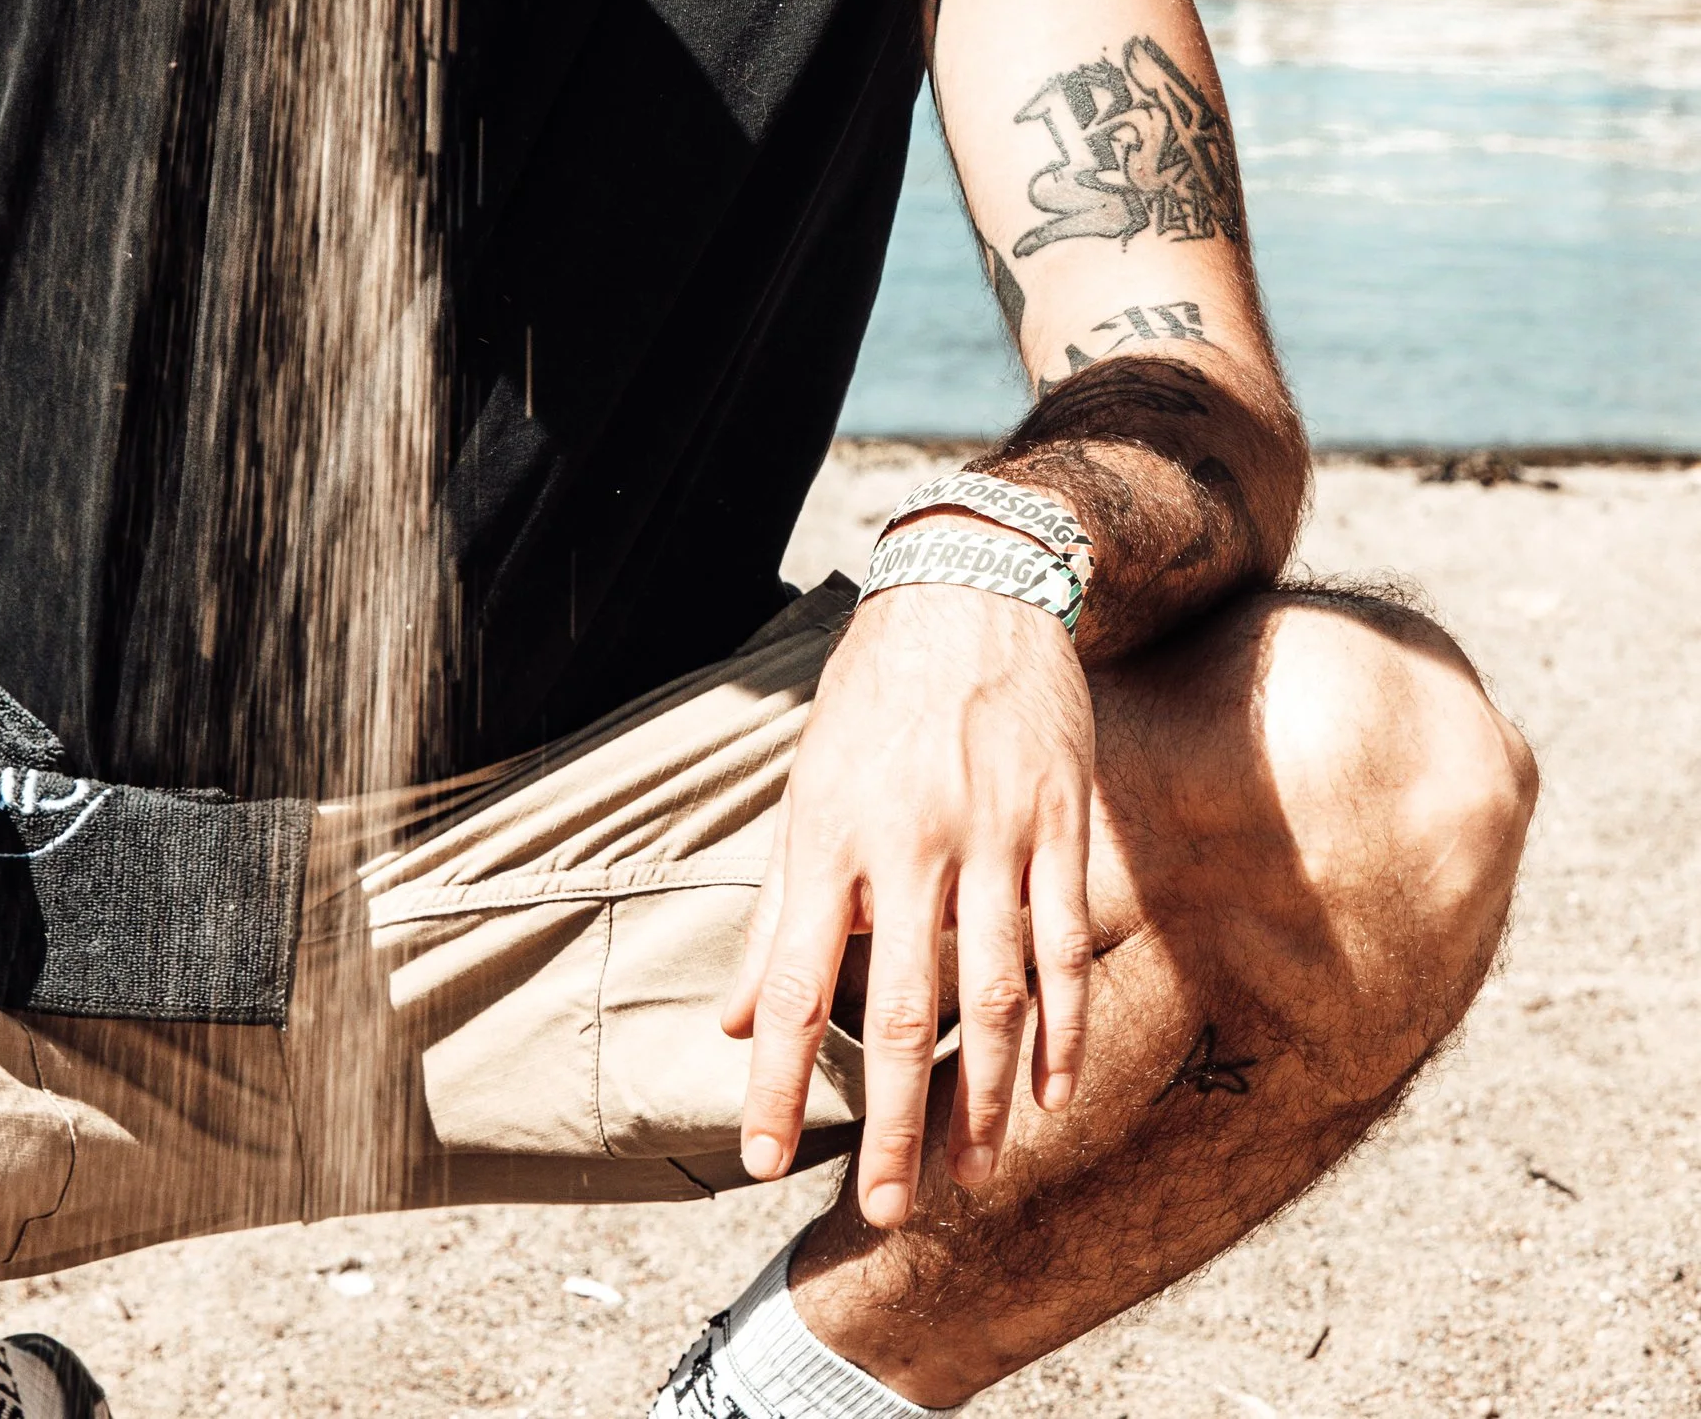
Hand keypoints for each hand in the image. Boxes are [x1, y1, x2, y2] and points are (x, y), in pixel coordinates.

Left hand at [722, 581, 1098, 1226]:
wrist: (968, 589)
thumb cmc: (873, 698)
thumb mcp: (806, 790)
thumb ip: (778, 911)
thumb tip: (740, 1021)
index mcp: (832, 836)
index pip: (800, 984)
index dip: (782, 1082)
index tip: (764, 1162)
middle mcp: (910, 844)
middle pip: (905, 1012)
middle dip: (894, 1125)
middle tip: (889, 1213)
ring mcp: (992, 836)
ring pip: (995, 995)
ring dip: (983, 1099)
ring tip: (970, 1179)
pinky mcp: (1057, 826)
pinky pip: (1063, 948)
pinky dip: (1063, 1031)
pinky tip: (1050, 1097)